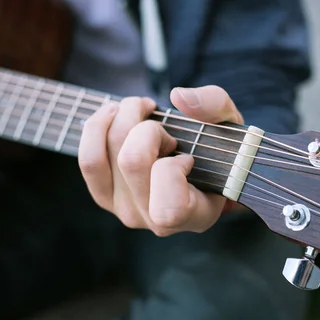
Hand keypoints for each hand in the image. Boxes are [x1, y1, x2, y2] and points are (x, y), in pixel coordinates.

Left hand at [78, 85, 243, 235]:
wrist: (205, 164)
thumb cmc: (222, 148)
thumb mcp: (231, 124)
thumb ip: (216, 105)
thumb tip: (178, 98)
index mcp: (196, 215)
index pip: (169, 207)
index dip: (173, 169)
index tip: (187, 156)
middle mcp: (157, 222)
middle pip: (132, 162)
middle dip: (148, 127)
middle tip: (164, 126)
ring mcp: (127, 211)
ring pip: (104, 156)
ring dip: (122, 120)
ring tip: (141, 113)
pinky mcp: (105, 197)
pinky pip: (87, 160)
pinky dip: (97, 127)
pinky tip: (115, 114)